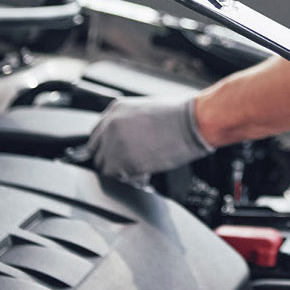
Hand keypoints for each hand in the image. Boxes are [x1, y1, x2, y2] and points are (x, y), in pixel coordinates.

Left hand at [86, 96, 212, 178]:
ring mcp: (114, 143)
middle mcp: (110, 125)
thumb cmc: (180, 114)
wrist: (192, 122)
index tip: (115, 153)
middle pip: (97, 151)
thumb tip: (129, 137)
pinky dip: (128, 180)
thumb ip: (130, 122)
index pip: (97, 133)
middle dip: (111, 159)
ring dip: (119, 171)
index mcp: (116, 109)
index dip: (108, 146)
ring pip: (103, 166)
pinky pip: (115, 178)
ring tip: (139, 169)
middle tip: (127, 164)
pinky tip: (143, 174)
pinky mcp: (122, 161)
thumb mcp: (148, 109)